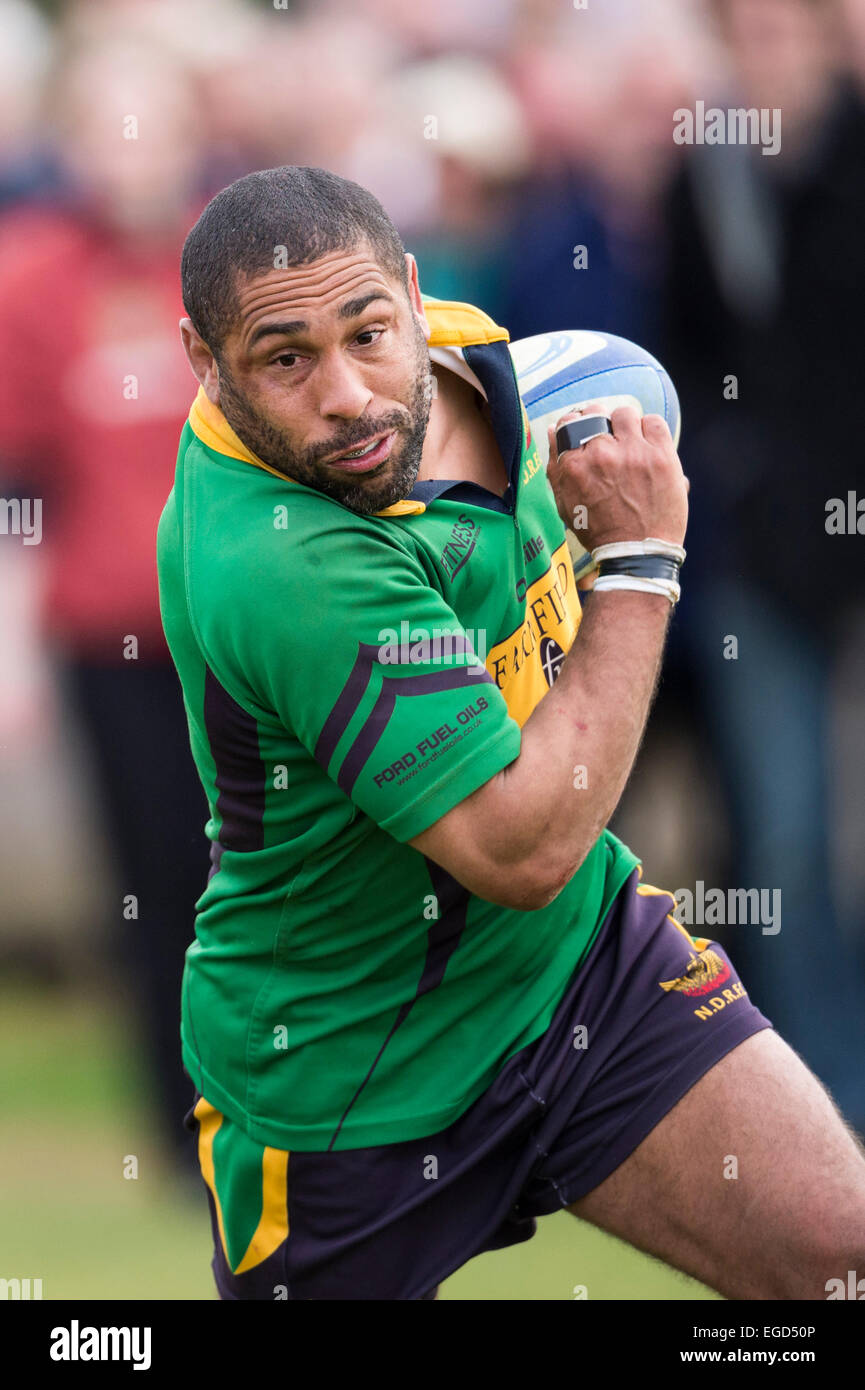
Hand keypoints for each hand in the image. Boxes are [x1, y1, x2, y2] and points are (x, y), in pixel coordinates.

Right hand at [546, 402, 688, 552]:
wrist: (638, 554)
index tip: (585, 432)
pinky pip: (653, 421)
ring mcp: (633, 453)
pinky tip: (648, 447)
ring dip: (625, 426)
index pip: (569, 423)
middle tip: (608, 440)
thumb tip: (551, 430)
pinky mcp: (661, 456)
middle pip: (595, 413)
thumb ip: (555, 466)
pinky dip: (650, 430)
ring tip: (630, 445)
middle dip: (599, 424)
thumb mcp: (564, 503)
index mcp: (574, 466)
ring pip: (624, 414)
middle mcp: (601, 454)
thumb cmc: (599, 531)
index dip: (576, 424)